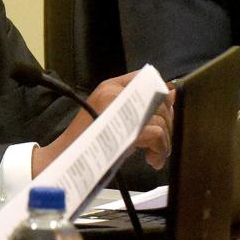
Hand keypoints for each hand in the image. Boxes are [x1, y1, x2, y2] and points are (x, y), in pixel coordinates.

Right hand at [31, 70, 173, 175]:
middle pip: (159, 102)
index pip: (148, 80)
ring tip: (153, 157)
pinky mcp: (124, 128)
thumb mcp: (117, 120)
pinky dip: (160, 150)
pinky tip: (151, 160)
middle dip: (166, 126)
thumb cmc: (90, 143)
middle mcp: (114, 91)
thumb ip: (142, 107)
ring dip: (164, 144)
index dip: (162, 100)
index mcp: (110, 86)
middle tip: (159, 144)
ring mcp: (118, 109)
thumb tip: (173, 94)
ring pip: (160, 120)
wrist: (66, 160)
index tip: (160, 120)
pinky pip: (156, 134)